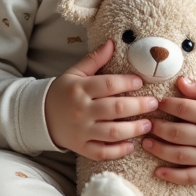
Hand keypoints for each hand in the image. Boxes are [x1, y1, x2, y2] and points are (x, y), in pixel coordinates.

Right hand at [45, 40, 157, 159]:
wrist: (41, 116)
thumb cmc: (63, 92)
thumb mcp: (75, 73)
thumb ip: (94, 59)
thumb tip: (112, 43)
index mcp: (79, 89)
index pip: (107, 85)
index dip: (127, 83)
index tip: (141, 82)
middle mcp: (81, 111)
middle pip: (115, 109)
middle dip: (138, 106)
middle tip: (153, 103)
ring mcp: (81, 131)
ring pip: (112, 133)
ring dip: (133, 129)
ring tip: (148, 124)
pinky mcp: (81, 147)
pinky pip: (101, 152)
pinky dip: (118, 151)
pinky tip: (131, 146)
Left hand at [143, 76, 195, 183]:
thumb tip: (180, 81)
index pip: (184, 109)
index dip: (167, 105)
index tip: (156, 103)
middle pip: (177, 133)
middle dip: (157, 128)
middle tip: (145, 124)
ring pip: (179, 155)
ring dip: (159, 150)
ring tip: (145, 142)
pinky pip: (189, 177)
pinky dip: (172, 176)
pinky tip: (157, 171)